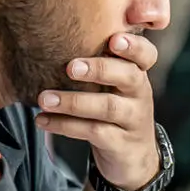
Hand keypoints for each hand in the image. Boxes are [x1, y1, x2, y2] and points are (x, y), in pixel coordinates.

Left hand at [36, 33, 160, 188]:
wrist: (132, 156)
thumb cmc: (114, 110)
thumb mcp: (113, 85)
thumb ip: (98, 63)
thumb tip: (50, 34)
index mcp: (137, 74)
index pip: (146, 55)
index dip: (133, 46)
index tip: (114, 39)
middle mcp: (140, 95)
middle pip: (130, 77)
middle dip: (100, 69)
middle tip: (71, 67)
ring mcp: (132, 120)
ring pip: (108, 107)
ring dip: (73, 102)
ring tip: (44, 99)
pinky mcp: (120, 144)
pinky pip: (94, 132)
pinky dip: (65, 126)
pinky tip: (43, 120)